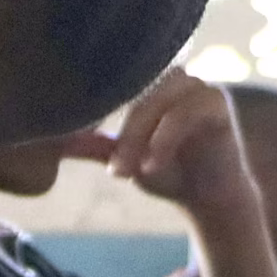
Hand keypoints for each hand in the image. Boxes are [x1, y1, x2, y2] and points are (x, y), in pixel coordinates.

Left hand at [98, 69, 261, 228]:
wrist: (210, 199)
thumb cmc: (169, 174)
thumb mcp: (127, 158)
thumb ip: (98, 147)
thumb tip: (58, 143)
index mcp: (151, 83)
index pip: (117, 82)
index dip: (99, 108)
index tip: (85, 139)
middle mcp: (173, 77)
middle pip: (136, 89)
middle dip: (121, 133)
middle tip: (114, 170)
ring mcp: (197, 86)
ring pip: (158, 98)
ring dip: (140, 134)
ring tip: (131, 170)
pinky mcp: (218, 102)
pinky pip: (184, 113)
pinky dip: (165, 138)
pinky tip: (154, 165)